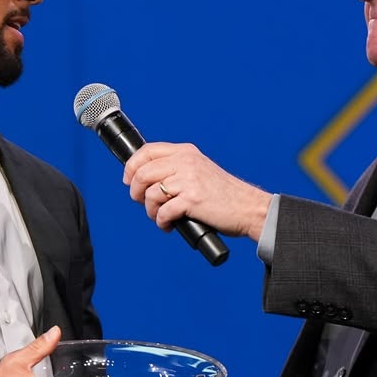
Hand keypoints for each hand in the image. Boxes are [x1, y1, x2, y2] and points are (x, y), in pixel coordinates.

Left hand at [122, 141, 271, 241]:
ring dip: (150, 211)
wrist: (247, 207)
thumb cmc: (224, 195)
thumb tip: (145, 180)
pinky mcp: (192, 200)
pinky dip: (162, 222)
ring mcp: (189, 180)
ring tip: (160, 217)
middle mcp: (186, 162)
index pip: (147, 151)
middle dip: (136, 192)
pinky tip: (169, 225)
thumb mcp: (199, 170)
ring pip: (150, 194)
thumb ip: (177, 169)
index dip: (131, 167)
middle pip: (142, 173)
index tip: (129, 181)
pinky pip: (163, 212)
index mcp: (186, 152)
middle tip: (143, 203)